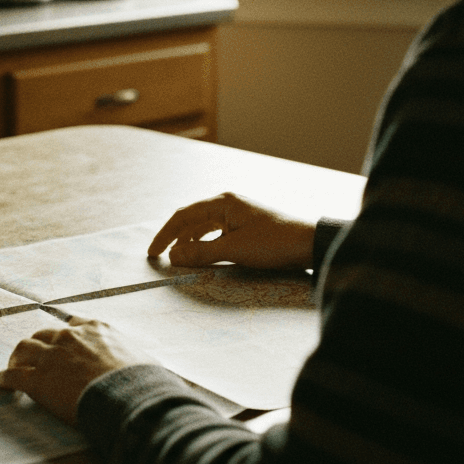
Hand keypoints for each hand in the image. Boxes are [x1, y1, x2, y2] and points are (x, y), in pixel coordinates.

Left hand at [0, 316, 159, 425]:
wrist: (127, 396)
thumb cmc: (142, 381)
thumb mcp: (143, 360)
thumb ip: (136, 360)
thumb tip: (153, 371)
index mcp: (95, 329)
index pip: (72, 325)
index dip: (64, 336)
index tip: (61, 343)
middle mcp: (69, 337)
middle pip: (42, 335)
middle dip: (36, 346)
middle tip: (32, 357)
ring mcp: (50, 357)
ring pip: (23, 349)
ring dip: (17, 358)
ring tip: (13, 367)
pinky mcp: (37, 380)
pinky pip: (13, 377)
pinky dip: (5, 379)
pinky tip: (2, 384)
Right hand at [147, 192, 316, 269]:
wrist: (310, 244)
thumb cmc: (274, 242)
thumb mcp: (234, 249)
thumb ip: (201, 253)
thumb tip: (173, 256)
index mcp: (223, 202)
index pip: (184, 216)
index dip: (165, 235)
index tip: (153, 253)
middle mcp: (229, 205)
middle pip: (193, 221)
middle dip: (177, 239)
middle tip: (163, 258)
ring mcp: (240, 215)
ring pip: (206, 228)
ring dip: (192, 243)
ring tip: (182, 260)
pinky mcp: (248, 227)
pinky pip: (219, 234)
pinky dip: (208, 246)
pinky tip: (205, 257)